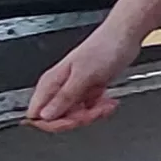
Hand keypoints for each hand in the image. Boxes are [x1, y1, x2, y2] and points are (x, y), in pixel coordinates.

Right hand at [27, 27, 144, 131]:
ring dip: (92, 114)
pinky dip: (99, 109)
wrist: (124, 38)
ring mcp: (73, 90)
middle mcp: (59, 87)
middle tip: (94, 110)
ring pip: (74, 116)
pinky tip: (108, 102)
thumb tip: (45, 115)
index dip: (53, 122)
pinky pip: (87, 109)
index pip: (36, 113)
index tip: (72, 119)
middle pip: (57, 118)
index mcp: (51, 82)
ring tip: (105, 104)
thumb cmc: (104, 48)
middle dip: (78, 119)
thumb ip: (64, 96)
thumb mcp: (83, 75)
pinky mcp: (87, 91)